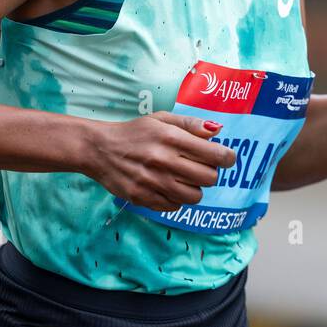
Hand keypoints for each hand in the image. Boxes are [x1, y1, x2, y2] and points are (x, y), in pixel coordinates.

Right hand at [80, 112, 236, 211]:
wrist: (99, 149)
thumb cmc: (134, 132)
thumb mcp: (161, 119)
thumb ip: (190, 124)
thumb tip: (217, 131)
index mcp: (171, 138)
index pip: (215, 154)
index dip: (227, 158)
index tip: (226, 158)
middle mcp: (164, 160)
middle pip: (209, 178)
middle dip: (211, 173)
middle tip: (201, 167)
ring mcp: (153, 182)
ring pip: (194, 196)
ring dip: (195, 189)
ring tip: (185, 179)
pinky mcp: (142, 197)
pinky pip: (174, 206)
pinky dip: (176, 199)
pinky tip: (168, 186)